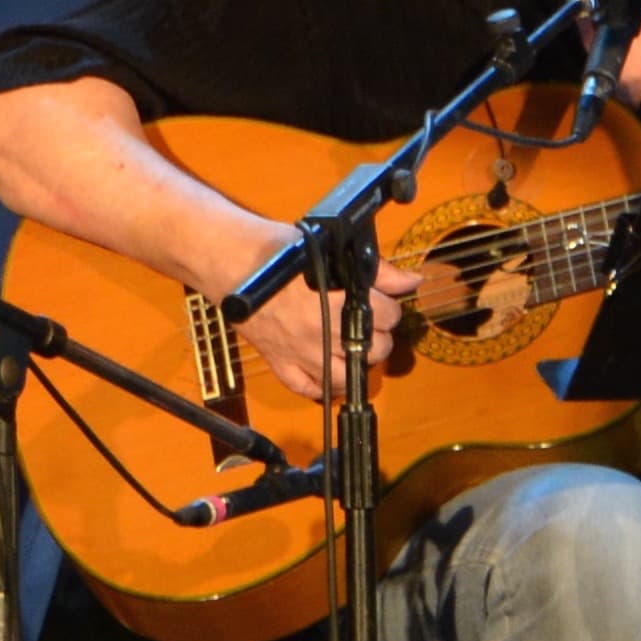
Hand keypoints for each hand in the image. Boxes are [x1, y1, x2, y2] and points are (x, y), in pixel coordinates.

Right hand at [227, 230, 421, 401]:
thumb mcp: (332, 251)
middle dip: (378, 335)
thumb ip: (377, 271)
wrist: (229, 260)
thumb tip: (411, 281)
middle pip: (375, 350)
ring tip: (352, 345)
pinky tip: (326, 369)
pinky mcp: (280, 364)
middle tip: (367, 322)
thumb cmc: (276, 250)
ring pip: (348, 378)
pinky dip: (321, 385)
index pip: (388, 316)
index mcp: (338, 303)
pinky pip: (308, 390)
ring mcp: (300, 354)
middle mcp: (322, 333)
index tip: (380, 301)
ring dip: (356, 362)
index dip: (389, 306)